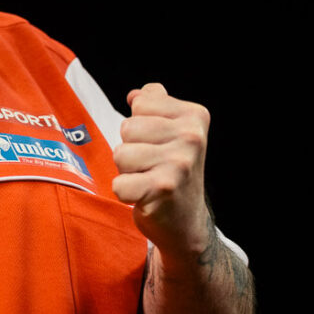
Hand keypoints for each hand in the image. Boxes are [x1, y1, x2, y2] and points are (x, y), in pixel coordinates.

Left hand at [111, 83, 211, 254]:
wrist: (186, 220)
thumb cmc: (171, 169)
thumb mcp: (172, 131)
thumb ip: (154, 105)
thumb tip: (136, 94)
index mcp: (194, 116)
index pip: (140, 103)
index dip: (140, 125)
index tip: (158, 144)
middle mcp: (192, 137)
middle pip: (127, 128)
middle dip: (131, 148)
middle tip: (151, 165)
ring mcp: (180, 163)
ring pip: (120, 153)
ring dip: (127, 170)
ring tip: (148, 178)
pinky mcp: (164, 189)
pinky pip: (120, 184)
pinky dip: (125, 193)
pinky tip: (145, 196)